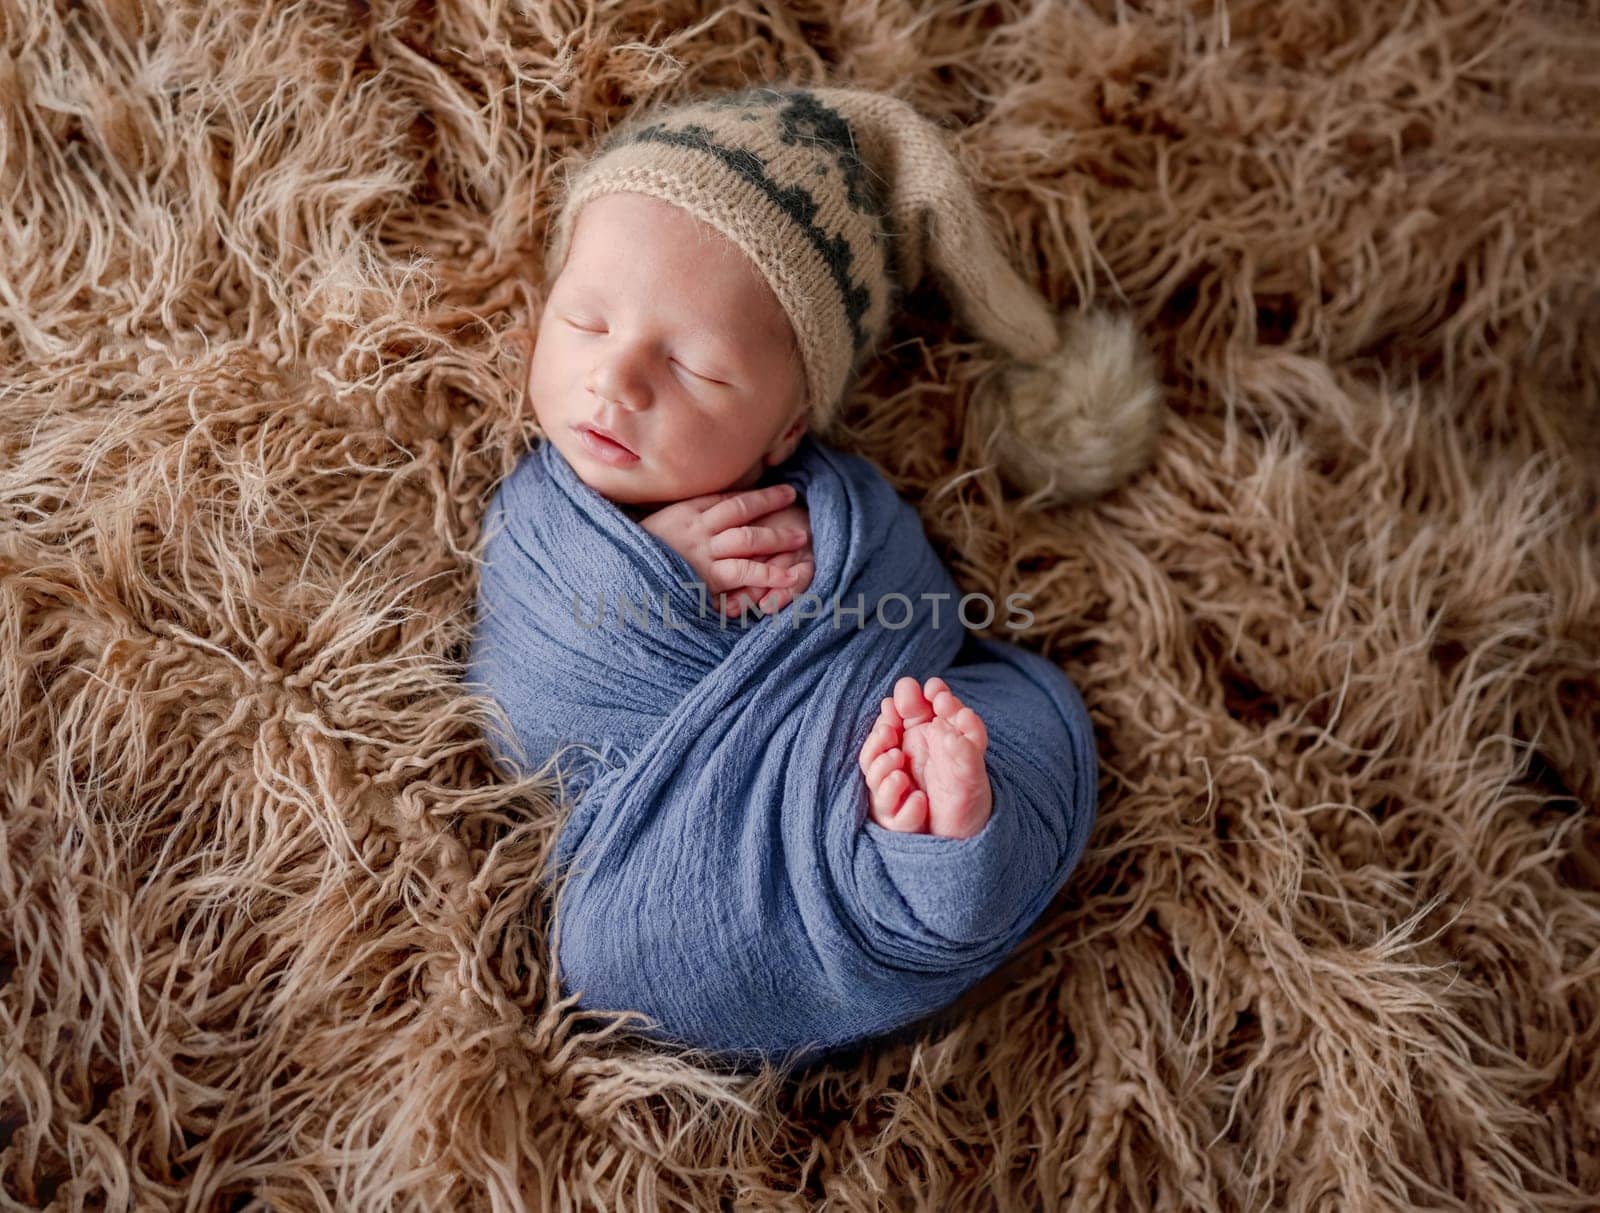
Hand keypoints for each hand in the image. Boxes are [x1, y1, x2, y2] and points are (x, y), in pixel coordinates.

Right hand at [637, 484, 811, 617]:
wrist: (615, 575)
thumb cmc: (632, 557)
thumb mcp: (652, 531)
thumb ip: (675, 525)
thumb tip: (694, 526)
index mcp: (683, 513)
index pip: (723, 498)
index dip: (751, 493)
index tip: (772, 489)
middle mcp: (696, 527)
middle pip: (740, 509)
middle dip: (769, 502)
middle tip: (793, 498)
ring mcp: (703, 551)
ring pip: (749, 537)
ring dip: (777, 536)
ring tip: (801, 536)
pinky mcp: (708, 576)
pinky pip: (745, 571)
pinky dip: (769, 573)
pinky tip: (790, 575)